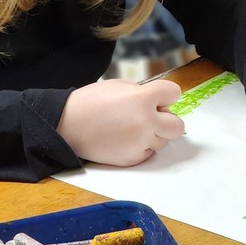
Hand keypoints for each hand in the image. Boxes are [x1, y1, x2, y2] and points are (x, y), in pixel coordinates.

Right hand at [57, 78, 184, 165]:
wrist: (67, 125)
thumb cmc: (92, 101)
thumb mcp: (121, 85)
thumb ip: (144, 92)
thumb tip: (161, 103)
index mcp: (143, 98)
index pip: (174, 93)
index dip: (166, 94)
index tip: (158, 97)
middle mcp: (146, 122)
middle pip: (178, 126)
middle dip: (168, 120)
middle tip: (152, 116)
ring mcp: (139, 143)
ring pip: (163, 141)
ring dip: (154, 134)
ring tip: (132, 127)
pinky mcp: (132, 159)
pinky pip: (148, 153)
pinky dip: (141, 147)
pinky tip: (125, 139)